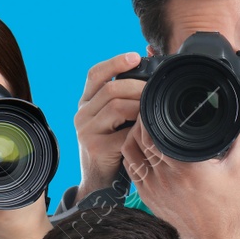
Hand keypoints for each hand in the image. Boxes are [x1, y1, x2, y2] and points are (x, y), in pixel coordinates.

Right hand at [73, 52, 145, 194]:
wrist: (100, 182)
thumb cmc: (115, 148)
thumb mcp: (115, 121)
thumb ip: (124, 101)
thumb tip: (150, 77)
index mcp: (86, 103)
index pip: (95, 74)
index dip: (115, 62)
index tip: (135, 56)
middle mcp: (82, 113)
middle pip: (111, 89)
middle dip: (138, 87)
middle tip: (157, 91)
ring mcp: (86, 130)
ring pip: (116, 107)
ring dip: (140, 106)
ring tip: (154, 111)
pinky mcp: (96, 147)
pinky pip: (123, 133)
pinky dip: (139, 130)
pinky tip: (149, 132)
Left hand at [122, 103, 239, 238]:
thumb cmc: (227, 206)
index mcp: (185, 165)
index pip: (155, 130)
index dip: (153, 112)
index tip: (160, 103)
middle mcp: (164, 175)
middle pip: (139, 137)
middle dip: (143, 120)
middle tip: (153, 109)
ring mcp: (152, 187)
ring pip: (130, 151)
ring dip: (134, 135)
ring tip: (147, 126)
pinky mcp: (147, 196)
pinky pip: (131, 168)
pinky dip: (132, 153)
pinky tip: (143, 147)